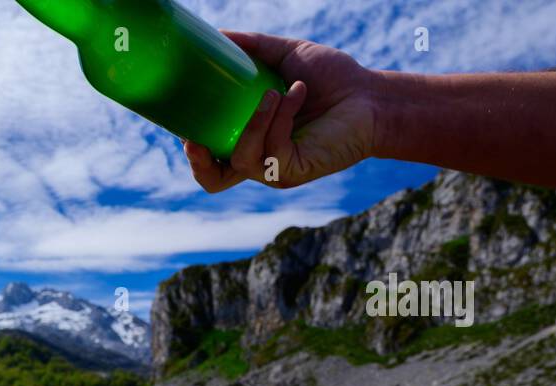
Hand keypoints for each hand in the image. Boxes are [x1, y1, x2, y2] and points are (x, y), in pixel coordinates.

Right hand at [182, 32, 380, 192]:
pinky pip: (272, 148)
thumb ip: (253, 48)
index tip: (184, 129)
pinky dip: (279, 116)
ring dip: (254, 121)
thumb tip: (217, 35)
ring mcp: (277, 170)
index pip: (212, 161)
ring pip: (243, 158)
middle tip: (195, 138)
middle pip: (213, 181)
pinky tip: (297, 93)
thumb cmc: (333, 79)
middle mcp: (261, 161)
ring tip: (273, 91)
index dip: (193, 153)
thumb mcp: (287, 57)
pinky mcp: (296, 170)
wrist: (372, 96)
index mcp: (252, 140)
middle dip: (199, 162)